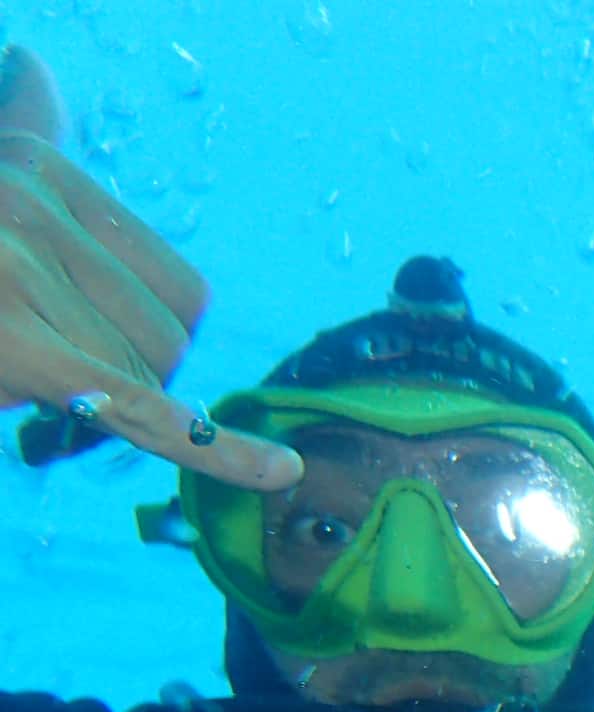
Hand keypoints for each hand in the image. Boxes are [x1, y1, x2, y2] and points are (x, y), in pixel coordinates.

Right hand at [0, 45, 299, 489]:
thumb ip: (18, 123)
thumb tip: (32, 65)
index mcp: (33, 166)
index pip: (180, 289)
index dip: (154, 343)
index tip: (93, 356)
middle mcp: (27, 203)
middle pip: (167, 340)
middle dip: (122, 381)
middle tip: (39, 377)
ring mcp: (12, 268)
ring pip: (139, 378)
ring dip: (88, 405)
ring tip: (10, 376)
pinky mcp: (11, 342)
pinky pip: (138, 409)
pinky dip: (217, 452)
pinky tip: (275, 473)